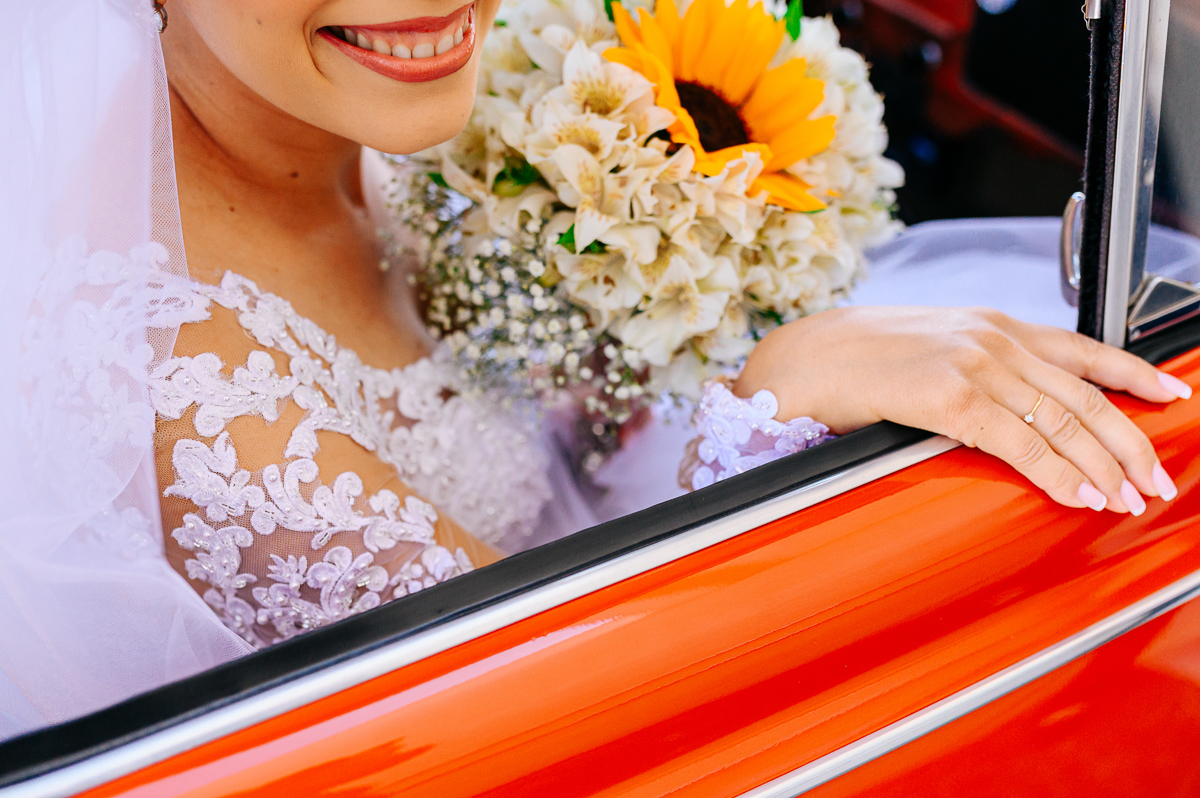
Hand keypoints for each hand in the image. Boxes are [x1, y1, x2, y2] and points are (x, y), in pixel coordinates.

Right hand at [736, 306, 1192, 513]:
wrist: (803, 357)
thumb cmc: (857, 360)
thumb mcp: (931, 352)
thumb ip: (976, 369)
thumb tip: (1008, 408)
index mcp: (992, 325)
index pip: (1083, 348)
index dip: (1132, 372)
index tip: (1171, 393)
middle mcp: (993, 338)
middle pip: (1084, 393)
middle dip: (1128, 441)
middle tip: (1156, 480)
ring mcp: (973, 363)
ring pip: (1062, 419)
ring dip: (1103, 465)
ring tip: (1127, 497)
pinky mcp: (949, 395)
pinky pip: (1020, 442)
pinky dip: (1058, 472)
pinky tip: (1080, 494)